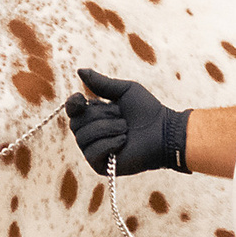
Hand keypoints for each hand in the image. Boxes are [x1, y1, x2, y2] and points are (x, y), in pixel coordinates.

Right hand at [67, 67, 188, 175]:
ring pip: (83, 137)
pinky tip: (124, 142)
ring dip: (108, 129)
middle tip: (121, 116)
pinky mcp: (99, 165)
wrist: (163, 132)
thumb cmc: (147, 110)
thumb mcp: (124, 91)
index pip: (72, 110)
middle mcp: (90, 133)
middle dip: (100, 116)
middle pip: (76, 123)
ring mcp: (93, 150)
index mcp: (94, 115)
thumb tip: (79, 71)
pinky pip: (92, 152)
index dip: (72, 104)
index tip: (80, 99)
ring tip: (125, 129)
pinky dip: (110, 144)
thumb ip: (102, 83)